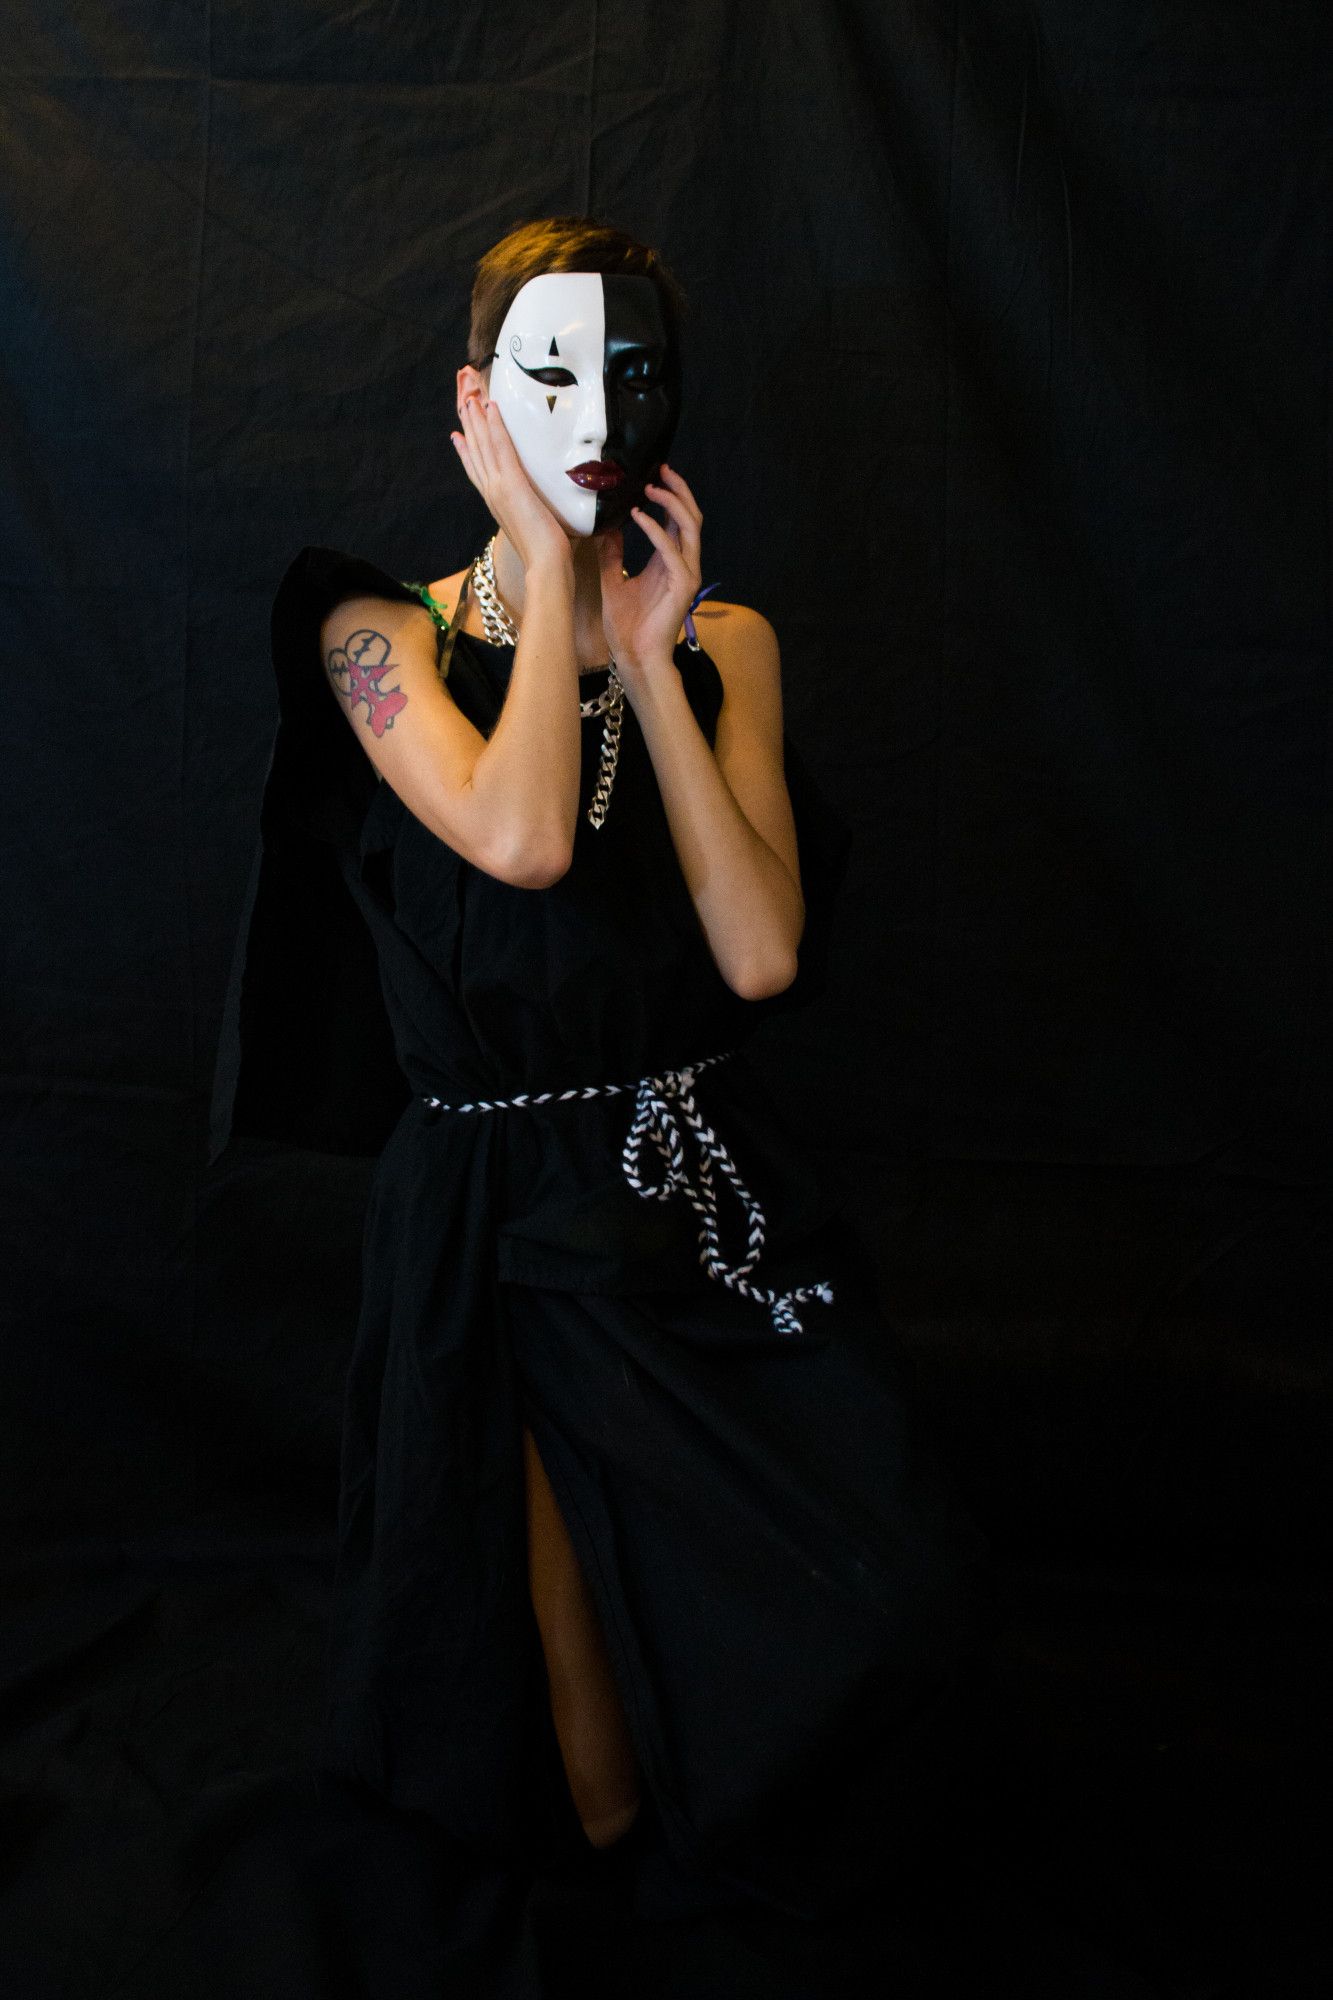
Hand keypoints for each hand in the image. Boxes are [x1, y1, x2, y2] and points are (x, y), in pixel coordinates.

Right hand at [450, 395, 571, 576]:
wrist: (545, 566)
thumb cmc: (545, 555)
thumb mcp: (532, 529)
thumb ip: (530, 516)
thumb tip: (540, 512)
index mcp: (495, 504)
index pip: (476, 473)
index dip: (466, 453)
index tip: (458, 437)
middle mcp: (492, 493)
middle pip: (475, 454)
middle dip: (469, 428)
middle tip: (463, 404)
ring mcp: (499, 487)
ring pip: (484, 446)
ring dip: (477, 420)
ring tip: (471, 398)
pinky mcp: (512, 484)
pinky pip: (501, 448)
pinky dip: (495, 426)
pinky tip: (492, 408)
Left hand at [594, 464, 702, 675]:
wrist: (634, 657)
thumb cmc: (626, 626)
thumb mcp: (613, 579)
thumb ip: (612, 553)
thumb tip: (606, 527)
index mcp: (669, 561)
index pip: (678, 520)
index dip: (670, 495)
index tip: (652, 473)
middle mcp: (683, 563)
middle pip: (691, 516)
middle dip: (678, 489)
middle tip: (660, 468)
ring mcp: (686, 574)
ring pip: (690, 527)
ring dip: (672, 503)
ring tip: (651, 486)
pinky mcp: (683, 585)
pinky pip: (672, 550)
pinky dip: (656, 530)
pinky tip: (638, 515)